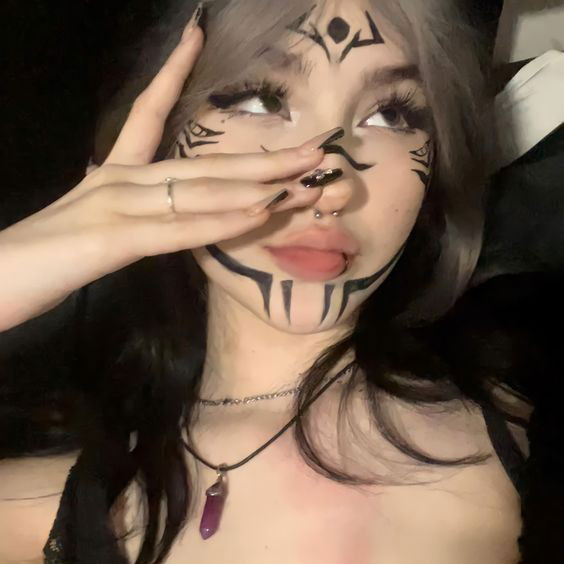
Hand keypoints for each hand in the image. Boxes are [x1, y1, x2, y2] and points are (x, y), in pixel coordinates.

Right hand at [0, 18, 327, 332]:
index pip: (146, 112)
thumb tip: (170, 214)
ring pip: (199, 189)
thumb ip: (134, 216)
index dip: (172, 74)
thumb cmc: (39, 259)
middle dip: (264, 158)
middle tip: (317, 150)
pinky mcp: (111, 239)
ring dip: (258, 185)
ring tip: (307, 177)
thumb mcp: (96, 229)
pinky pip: (177, 228)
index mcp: (111, 173)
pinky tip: (259, 211)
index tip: (196, 36)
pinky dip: (220, 220)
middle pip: (202, 162)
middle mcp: (117, 178)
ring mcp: (114, 204)